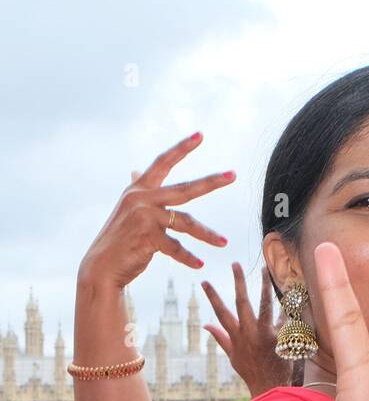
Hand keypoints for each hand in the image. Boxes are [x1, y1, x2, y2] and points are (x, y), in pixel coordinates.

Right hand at [78, 134, 234, 290]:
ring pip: (186, 222)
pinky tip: (199, 264)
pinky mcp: (147, 237)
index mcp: (138, 189)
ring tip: (224, 242)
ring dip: (207, 234)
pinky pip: (176, 247)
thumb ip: (138, 192)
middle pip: (185, 188)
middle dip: (211, 182)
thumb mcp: (128, 209)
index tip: (200, 135)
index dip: (181, 148)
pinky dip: (188, 257)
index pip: (163, 162)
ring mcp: (144, 216)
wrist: (102, 265)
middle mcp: (142, 198)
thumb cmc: (120, 239)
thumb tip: (135, 170)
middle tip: (233, 175)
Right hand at [201, 264, 287, 398]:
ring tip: (264, 269)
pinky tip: (294, 294)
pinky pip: (285, 318)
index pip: (220, 313)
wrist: (269, 388)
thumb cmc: (250, 372)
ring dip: (264, 286)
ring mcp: (264, 335)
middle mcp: (248, 333)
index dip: (212, 297)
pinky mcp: (280, 339)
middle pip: (241, 302)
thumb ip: (220, 338)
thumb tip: (205, 325)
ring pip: (264, 305)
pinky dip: (289, 308)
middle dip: (237, 282)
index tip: (203, 281)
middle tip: (235, 263)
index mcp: (236, 336)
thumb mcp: (232, 356)